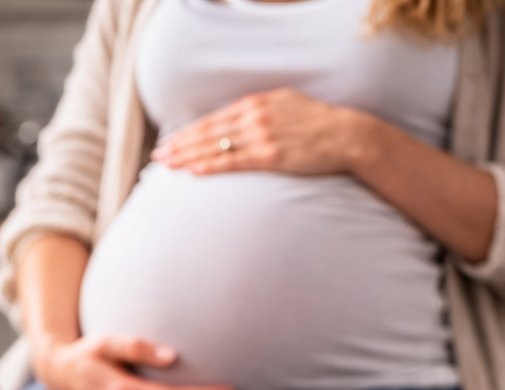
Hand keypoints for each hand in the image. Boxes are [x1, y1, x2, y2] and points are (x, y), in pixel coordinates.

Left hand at [152, 89, 365, 176]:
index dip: (189, 131)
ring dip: (187, 156)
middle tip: (158, 156)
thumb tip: (241, 120)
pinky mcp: (271, 156)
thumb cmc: (318, 124)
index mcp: (256, 103)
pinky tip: (192, 171)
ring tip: (166, 165)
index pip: (214, 119)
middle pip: (208, 132)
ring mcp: (261, 136)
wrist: (346, 135)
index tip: (170, 141)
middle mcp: (254, 117)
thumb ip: (261, 112)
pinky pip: (233, 162)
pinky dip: (210, 166)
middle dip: (179, 144)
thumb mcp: (286, 105)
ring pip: (215, 147)